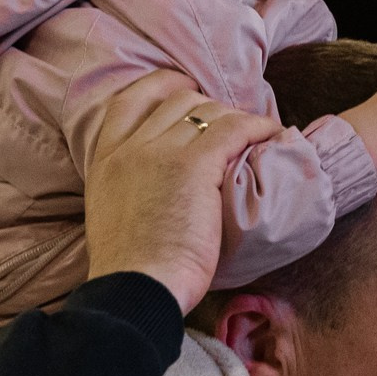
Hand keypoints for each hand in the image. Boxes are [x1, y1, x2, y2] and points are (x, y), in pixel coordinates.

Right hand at [85, 74, 281, 312]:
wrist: (134, 288)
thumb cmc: (131, 270)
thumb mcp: (112, 215)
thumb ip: (129, 190)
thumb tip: (155, 190)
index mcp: (105, 159)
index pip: (131, 99)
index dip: (163, 87)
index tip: (187, 90)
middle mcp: (130, 148)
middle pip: (177, 101)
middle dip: (210, 106)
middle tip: (233, 126)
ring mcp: (160, 152)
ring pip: (207, 111)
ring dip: (236, 118)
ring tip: (256, 135)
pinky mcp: (193, 165)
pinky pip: (234, 128)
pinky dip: (257, 126)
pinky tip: (271, 134)